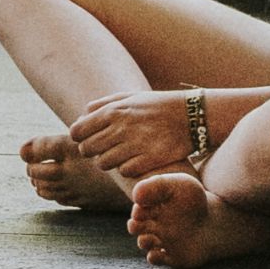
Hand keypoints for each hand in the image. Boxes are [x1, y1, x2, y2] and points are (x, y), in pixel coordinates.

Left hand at [68, 90, 201, 175]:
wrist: (192, 116)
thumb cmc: (158, 106)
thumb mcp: (130, 96)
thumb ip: (103, 104)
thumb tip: (81, 117)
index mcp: (113, 110)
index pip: (78, 132)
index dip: (80, 138)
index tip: (89, 139)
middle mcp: (121, 127)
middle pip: (87, 150)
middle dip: (92, 152)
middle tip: (104, 150)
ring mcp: (135, 144)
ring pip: (104, 163)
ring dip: (109, 162)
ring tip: (121, 156)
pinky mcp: (149, 159)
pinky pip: (125, 172)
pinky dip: (128, 169)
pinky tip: (136, 162)